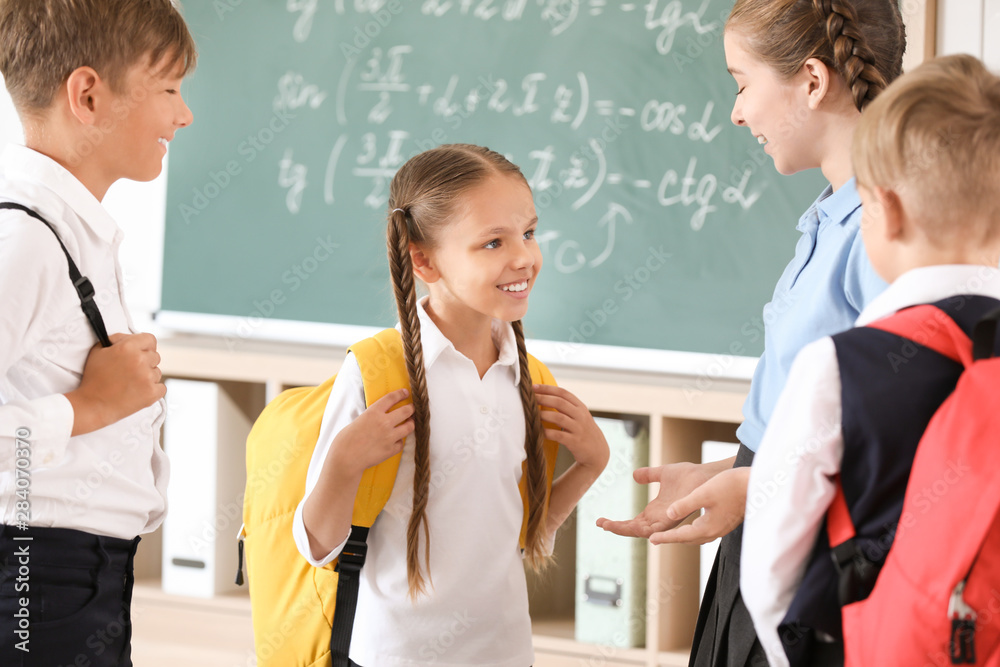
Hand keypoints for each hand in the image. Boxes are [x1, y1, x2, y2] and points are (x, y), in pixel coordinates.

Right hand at [66, 333, 164, 435]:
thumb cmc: (94, 378)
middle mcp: (140, 360)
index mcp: (128, 347)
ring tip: (130, 383)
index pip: (150, 339)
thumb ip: (117, 339)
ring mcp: (147, 377)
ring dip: (147, 376)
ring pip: (157, 372)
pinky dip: (153, 390)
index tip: (139, 352)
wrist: (92, 405)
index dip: (145, 346)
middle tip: (130, 371)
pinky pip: (161, 387)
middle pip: (155, 356)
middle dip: (145, 362)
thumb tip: (130, 337)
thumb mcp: (98, 350)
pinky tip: (138, 392)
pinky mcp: (152, 393)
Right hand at [328, 388, 413, 477]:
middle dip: (411, 408)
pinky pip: (401, 443)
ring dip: (410, 424)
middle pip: (406, 411)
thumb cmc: (346, 440)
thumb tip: (380, 416)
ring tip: (409, 423)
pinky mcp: (391, 449)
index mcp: (374, 412)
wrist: (346, 458)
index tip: (406, 393)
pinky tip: (395, 441)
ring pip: (409, 427)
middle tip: (412, 408)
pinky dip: (399, 441)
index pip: (392, 398)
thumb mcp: (359, 420)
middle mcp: (384, 422)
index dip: (401, 394)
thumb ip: (372, 416)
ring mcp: (390, 436)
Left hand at [533, 384, 609, 473]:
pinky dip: (547, 432)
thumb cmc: (584, 432)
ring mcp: (578, 429)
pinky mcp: (575, 442)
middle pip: (560, 402)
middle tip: (529, 398)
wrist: (598, 452)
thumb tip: (545, 396)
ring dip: (543, 415)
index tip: (534, 387)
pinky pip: (558, 435)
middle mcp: (580, 416)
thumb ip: (567, 407)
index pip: (563, 393)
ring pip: (559, 417)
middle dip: (543, 398)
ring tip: (532, 414)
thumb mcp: (580, 416)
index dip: (548, 388)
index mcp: (580, 407)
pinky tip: (538, 431)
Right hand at [596, 461, 720, 537]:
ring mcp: (666, 521)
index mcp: (655, 512)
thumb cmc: (690, 475)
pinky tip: (630, 528)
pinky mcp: (674, 518)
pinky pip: (656, 529)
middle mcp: (659, 519)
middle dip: (616, 528)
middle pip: (633, 529)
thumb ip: (649, 475)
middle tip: (600, 523)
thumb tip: (634, 475)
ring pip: (641, 531)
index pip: (633, 522)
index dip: (617, 523)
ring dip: (623, 529)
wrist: (706, 475)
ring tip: (607, 525)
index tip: (601, 520)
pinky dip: (641, 530)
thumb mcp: (663, 473)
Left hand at [648, 466, 750, 544]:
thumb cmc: (731, 486)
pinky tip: (693, 526)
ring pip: (697, 536)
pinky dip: (694, 531)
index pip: (681, 536)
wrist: (757, 486)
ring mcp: (722, 528)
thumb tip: (669, 515)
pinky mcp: (726, 523)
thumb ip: (685, 505)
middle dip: (672, 539)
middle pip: (688, 539)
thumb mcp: (704, 493)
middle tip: (656, 538)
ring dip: (683, 536)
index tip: (651, 539)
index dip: (665, 537)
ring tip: (671, 534)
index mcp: (708, 527)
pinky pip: (706, 531)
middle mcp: (715, 532)